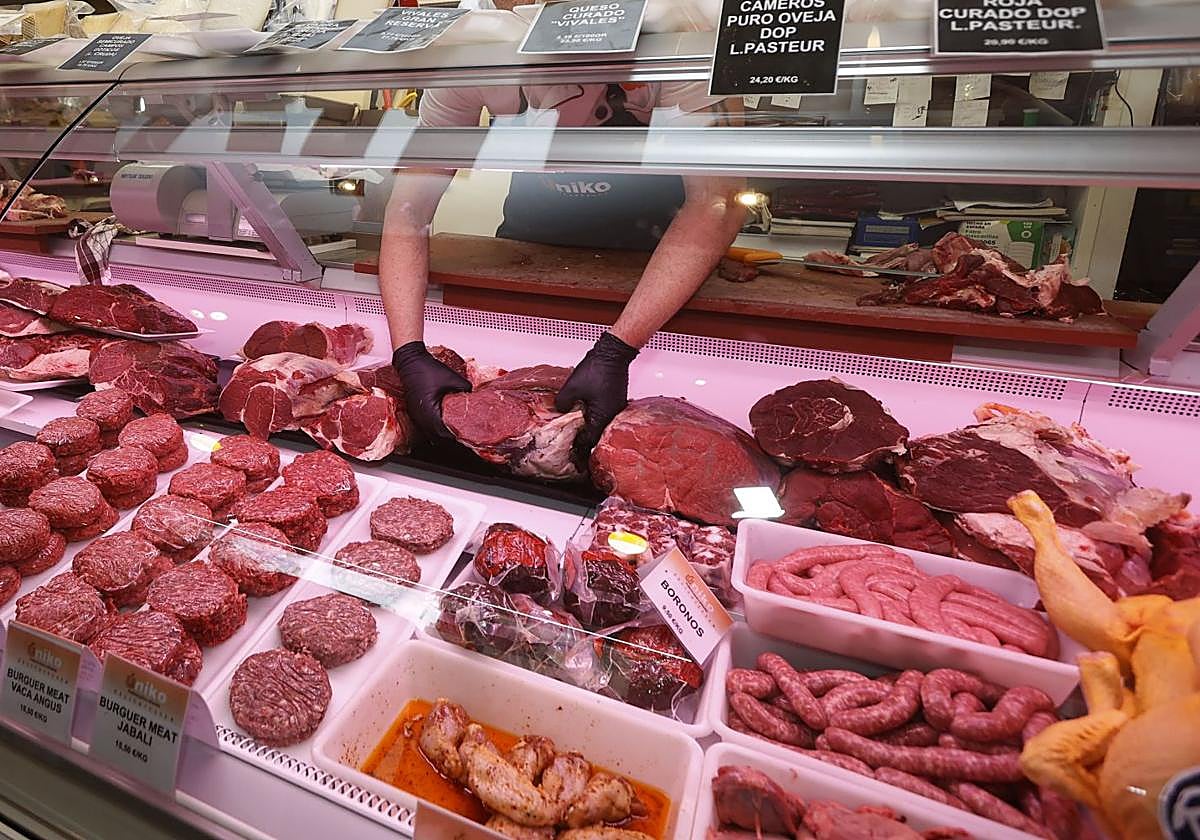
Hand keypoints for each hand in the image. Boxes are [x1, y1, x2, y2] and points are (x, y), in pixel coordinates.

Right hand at [391, 341, 470, 440]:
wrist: (410, 361)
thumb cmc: (426, 369)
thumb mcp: (452, 378)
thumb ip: (465, 389)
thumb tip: (474, 397)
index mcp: (428, 412)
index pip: (444, 432)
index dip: (457, 435)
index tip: (468, 435)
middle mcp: (420, 417)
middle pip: (438, 437)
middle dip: (451, 437)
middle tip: (465, 434)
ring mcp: (416, 416)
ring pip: (431, 434)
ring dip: (443, 434)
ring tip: (457, 431)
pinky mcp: (415, 413)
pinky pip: (426, 427)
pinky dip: (436, 428)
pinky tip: (446, 424)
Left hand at [554, 332, 638, 454]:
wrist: (613, 353)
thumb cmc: (597, 369)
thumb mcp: (572, 388)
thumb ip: (562, 403)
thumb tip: (561, 409)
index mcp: (603, 416)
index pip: (591, 439)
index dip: (579, 443)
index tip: (571, 445)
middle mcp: (613, 414)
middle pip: (597, 431)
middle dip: (584, 433)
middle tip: (572, 434)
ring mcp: (617, 405)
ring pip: (601, 420)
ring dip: (589, 421)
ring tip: (577, 419)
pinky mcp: (616, 398)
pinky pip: (605, 410)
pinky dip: (595, 411)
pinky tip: (586, 406)